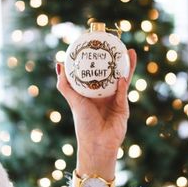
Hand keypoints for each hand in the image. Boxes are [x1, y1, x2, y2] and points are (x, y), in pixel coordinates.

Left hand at [56, 49, 136, 179]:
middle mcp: (105, 93)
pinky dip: (121, 85)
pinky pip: (123, 92)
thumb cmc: (84, 123)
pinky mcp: (124, 106)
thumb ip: (64, 84)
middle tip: (117, 44)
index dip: (99, 58)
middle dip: (116, 58)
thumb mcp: (73, 100)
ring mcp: (116, 98)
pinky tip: (121, 76)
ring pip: (122, 78)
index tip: (99, 44)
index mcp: (93, 91)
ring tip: (128, 52)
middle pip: (112, 71)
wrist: (96, 143)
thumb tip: (59, 64)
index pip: (97, 70)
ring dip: (126, 66)